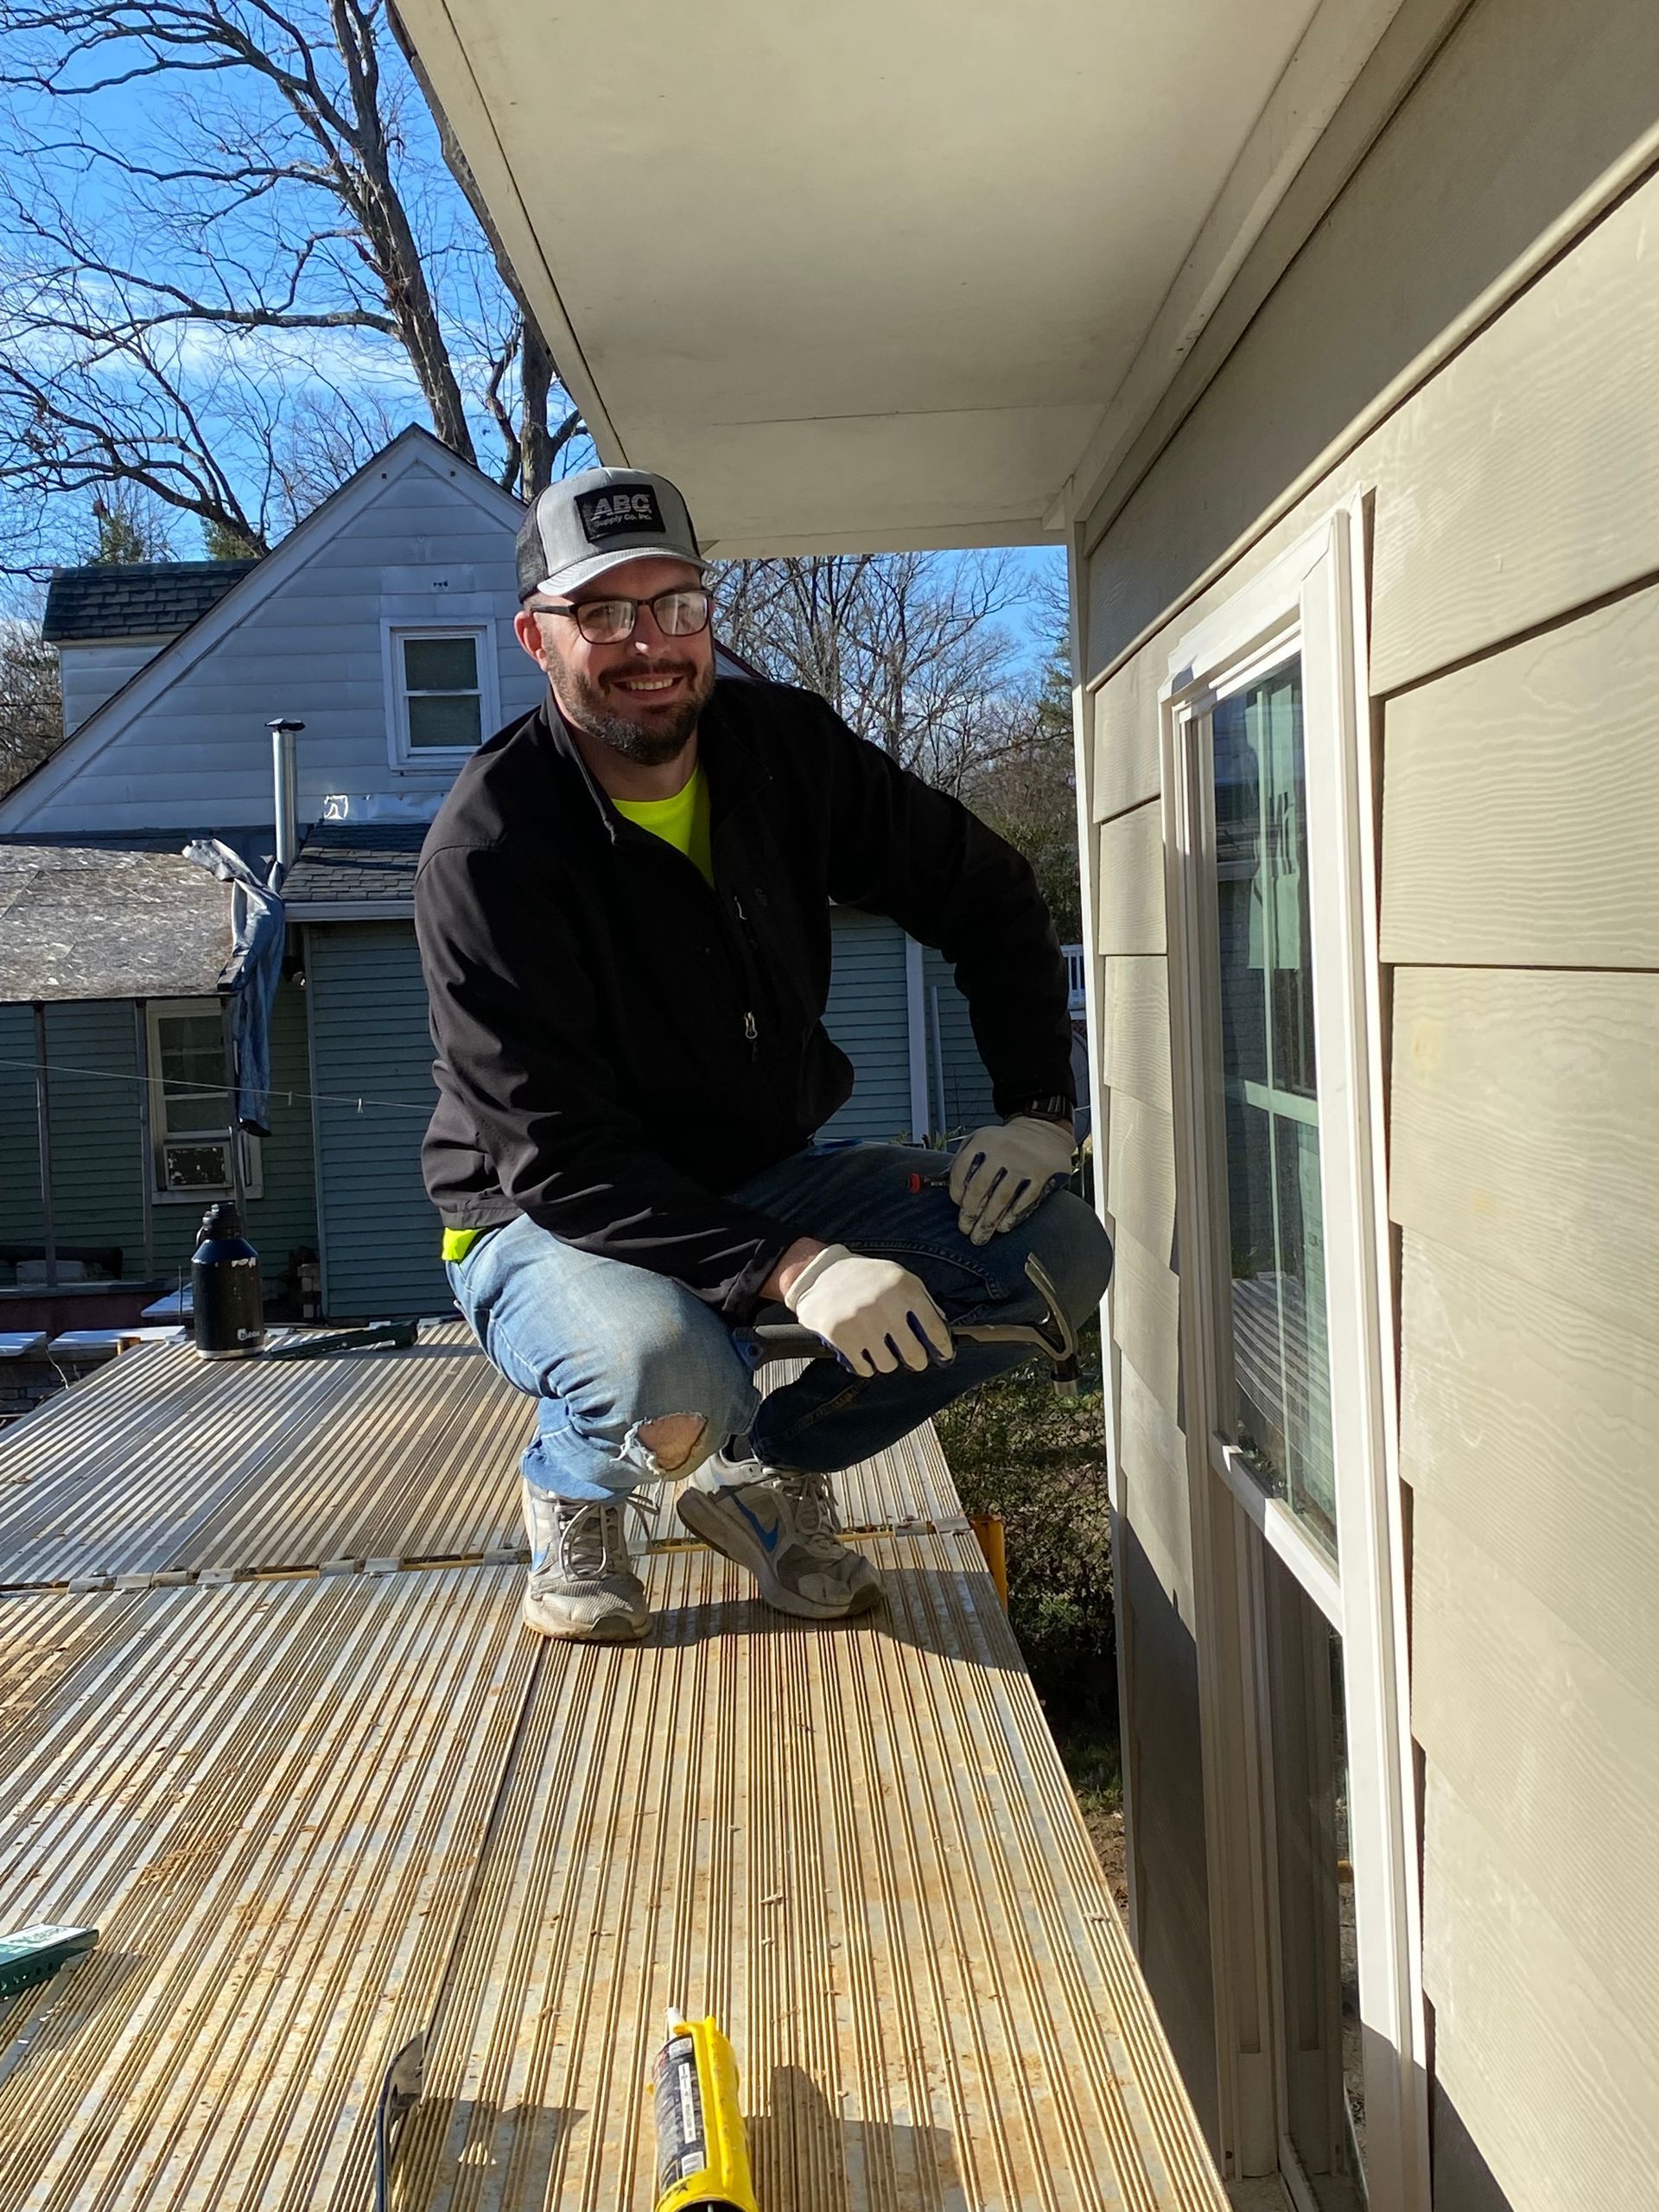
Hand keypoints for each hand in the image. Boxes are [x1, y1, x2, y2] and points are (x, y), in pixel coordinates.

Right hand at [782, 1243, 953, 1375]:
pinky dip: (866, 1366)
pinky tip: (864, 1354)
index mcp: (904, 1288)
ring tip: (882, 1350)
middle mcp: (884, 1305)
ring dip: (888, 1362)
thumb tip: (942, 1330)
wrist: (820, 1274)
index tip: (943, 1355)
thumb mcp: (898, 1277)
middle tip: (914, 1360)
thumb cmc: (865, 1278)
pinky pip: (864, 1368)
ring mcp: (861, 1322)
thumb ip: (922, 1300)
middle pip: (913, 1354)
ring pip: (888, 1365)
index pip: (934, 1329)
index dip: (943, 1348)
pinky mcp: (840, 1336)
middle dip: (917, 1361)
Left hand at [949, 1116, 1074, 1244]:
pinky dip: (1013, 1216)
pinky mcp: (1042, 1173)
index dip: (956, 1191)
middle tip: (965, 1228)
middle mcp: (1002, 1149)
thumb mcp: (981, 1139)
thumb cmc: (1006, 1142)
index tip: (958, 1204)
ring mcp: (1023, 1162)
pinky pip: (1025, 1199)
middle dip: (970, 1213)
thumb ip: (963, 1158)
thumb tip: (942, 1184)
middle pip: (980, 1187)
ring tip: (981, 1234)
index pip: (961, 1169)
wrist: (1043, 1131)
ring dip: (989, 1221)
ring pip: (1001, 1198)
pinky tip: (1003, 1226)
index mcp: (983, 1140)